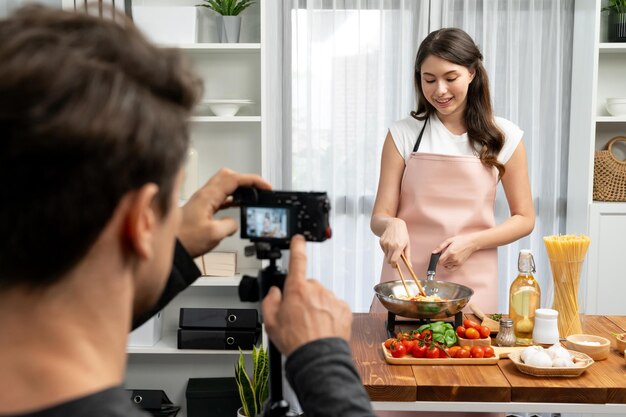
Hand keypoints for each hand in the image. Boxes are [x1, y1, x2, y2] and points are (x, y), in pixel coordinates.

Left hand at [177, 168, 270, 257]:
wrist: (170, 248)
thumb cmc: (184, 240)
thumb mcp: (213, 234)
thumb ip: (229, 225)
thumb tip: (234, 223)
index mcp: (208, 196)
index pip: (234, 179)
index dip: (252, 180)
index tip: (265, 186)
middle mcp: (204, 195)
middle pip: (228, 176)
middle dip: (246, 179)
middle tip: (259, 188)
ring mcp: (202, 200)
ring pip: (224, 185)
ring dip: (239, 188)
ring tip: (252, 196)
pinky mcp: (201, 208)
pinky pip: (220, 197)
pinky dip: (232, 198)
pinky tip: (238, 205)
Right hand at [261, 235, 351, 355]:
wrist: (318, 357)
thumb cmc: (295, 341)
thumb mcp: (270, 322)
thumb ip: (270, 302)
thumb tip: (274, 293)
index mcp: (296, 288)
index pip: (297, 260)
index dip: (297, 246)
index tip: (298, 239)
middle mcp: (316, 289)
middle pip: (307, 286)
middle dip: (303, 297)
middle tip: (298, 316)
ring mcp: (331, 298)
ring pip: (321, 297)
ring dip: (317, 307)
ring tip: (311, 326)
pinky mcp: (344, 308)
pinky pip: (334, 307)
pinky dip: (329, 314)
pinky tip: (323, 327)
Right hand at [379, 218, 410, 265]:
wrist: (394, 224)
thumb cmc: (402, 234)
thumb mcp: (407, 244)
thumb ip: (408, 256)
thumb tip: (410, 266)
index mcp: (398, 246)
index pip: (393, 261)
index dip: (394, 265)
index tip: (395, 266)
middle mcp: (391, 245)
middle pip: (388, 260)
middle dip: (392, 261)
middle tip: (395, 258)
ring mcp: (385, 243)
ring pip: (386, 255)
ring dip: (389, 254)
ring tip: (393, 246)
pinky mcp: (381, 242)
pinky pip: (383, 250)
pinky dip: (386, 249)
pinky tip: (390, 243)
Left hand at [433, 234, 477, 271]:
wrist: (471, 243)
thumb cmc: (461, 240)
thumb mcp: (449, 240)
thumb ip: (440, 247)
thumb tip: (434, 252)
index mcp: (450, 252)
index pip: (439, 261)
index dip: (437, 259)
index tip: (438, 255)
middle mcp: (453, 258)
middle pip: (442, 264)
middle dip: (441, 260)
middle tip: (443, 254)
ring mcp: (457, 262)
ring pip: (446, 266)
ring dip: (445, 263)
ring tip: (448, 257)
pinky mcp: (460, 264)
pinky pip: (451, 269)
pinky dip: (449, 267)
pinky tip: (449, 262)